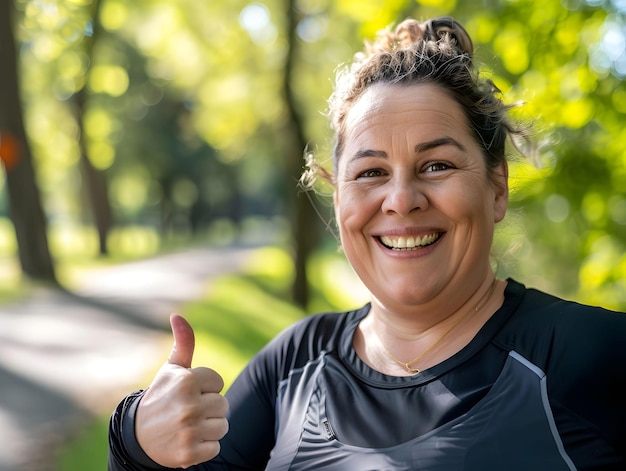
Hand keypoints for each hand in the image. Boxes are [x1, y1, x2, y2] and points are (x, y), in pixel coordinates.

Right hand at [135, 313, 228, 468]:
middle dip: (209, 408)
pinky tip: (187, 441)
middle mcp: (188, 405)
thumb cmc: (161, 397)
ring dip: (209, 428)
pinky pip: (215, 447)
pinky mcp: (190, 453)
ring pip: (222, 426)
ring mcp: (189, 430)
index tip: (188, 392)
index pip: (218, 382)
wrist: (138, 438)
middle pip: (223, 405)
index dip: (205, 387)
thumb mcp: (171, 369)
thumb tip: (177, 315)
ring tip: (188, 425)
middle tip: (187, 410)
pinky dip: (204, 447)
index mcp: (186, 381)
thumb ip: (183, 342)